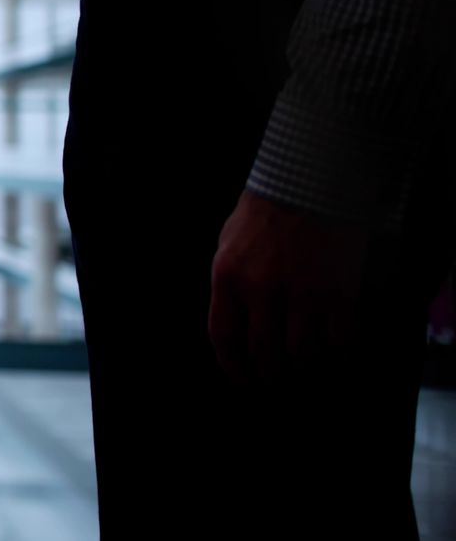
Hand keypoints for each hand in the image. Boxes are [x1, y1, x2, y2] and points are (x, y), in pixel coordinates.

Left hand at [208, 190, 370, 386]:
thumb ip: (229, 281)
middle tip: (276, 381)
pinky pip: (341, 341)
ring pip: (302, 354)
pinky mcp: (338, 294)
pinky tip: (339, 351)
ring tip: (306, 368)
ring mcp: (302, 294)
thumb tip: (234, 320)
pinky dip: (341, 353)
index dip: (232, 367)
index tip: (242, 381)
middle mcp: (262, 291)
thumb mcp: (229, 243)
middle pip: (264, 353)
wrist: (311, 182)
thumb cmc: (266, 212)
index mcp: (228, 277)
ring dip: (304, 367)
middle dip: (269, 375)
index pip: (224, 337)